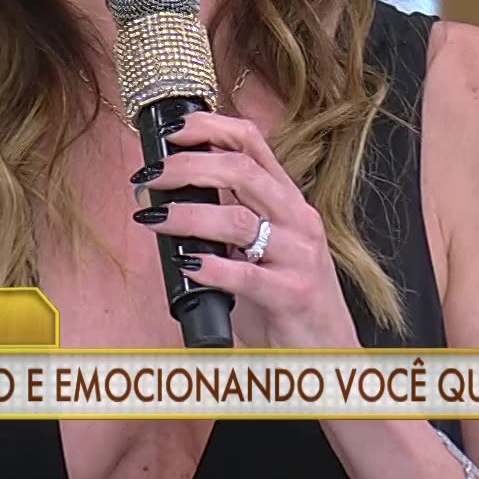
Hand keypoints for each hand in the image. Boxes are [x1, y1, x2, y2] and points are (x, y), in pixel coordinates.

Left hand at [134, 111, 360, 349]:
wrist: (327, 351)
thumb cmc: (286, 298)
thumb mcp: (262, 248)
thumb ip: (229, 220)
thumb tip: (171, 197)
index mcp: (288, 201)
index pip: (252, 143)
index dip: (210, 127)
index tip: (173, 130)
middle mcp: (298, 220)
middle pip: (241, 170)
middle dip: (188, 166)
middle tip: (151, 175)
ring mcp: (299, 256)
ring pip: (237, 220)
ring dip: (186, 216)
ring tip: (154, 218)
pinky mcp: (292, 295)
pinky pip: (245, 276)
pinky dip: (210, 267)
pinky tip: (186, 265)